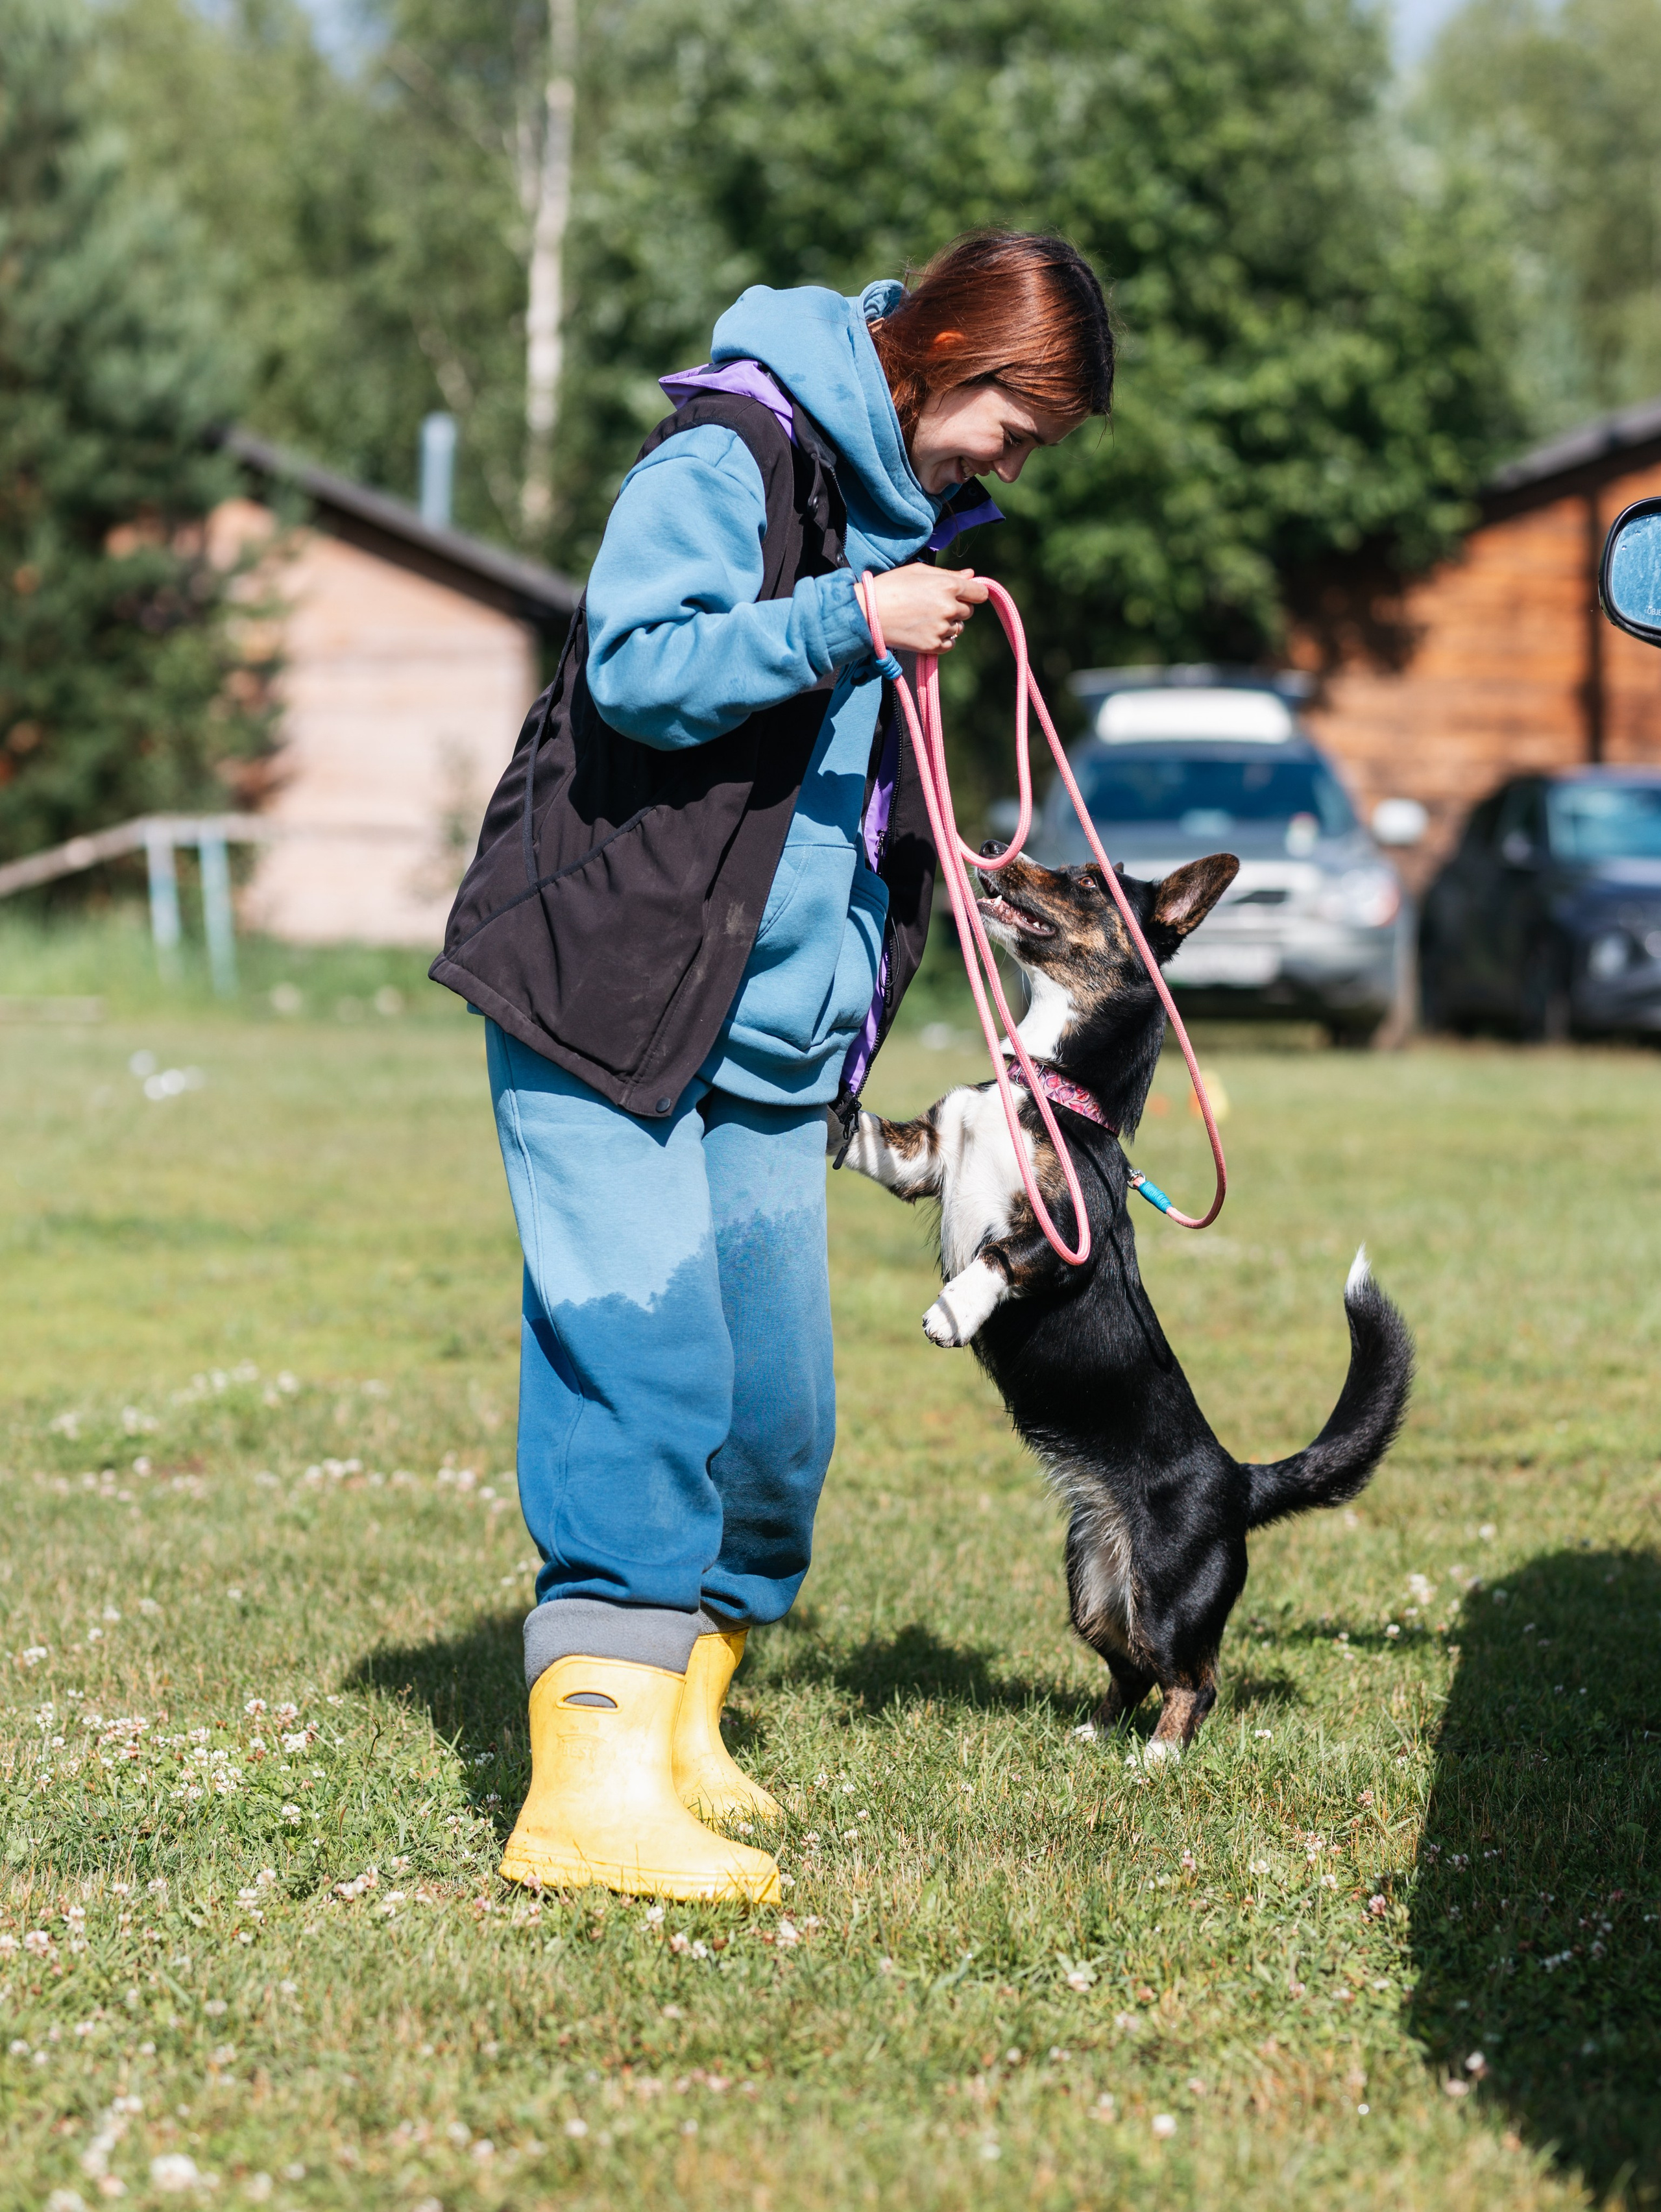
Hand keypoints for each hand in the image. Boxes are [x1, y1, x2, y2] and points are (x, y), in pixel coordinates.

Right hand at [864, 564, 987, 655]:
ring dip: (948, 625)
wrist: (868, 613)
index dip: (973, 593)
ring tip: (925, 619)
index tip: (964, 595)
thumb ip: (948, 574)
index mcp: (948, 585)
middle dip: (956, 608)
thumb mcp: (919, 572)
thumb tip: (971, 574)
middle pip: (968, 611)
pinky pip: (950, 644)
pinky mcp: (933, 646)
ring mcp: (942, 628)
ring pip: (959, 628)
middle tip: (933, 606)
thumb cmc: (891, 586)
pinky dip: (942, 640)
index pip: (980, 593)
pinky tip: (925, 631)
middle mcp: (949, 607)